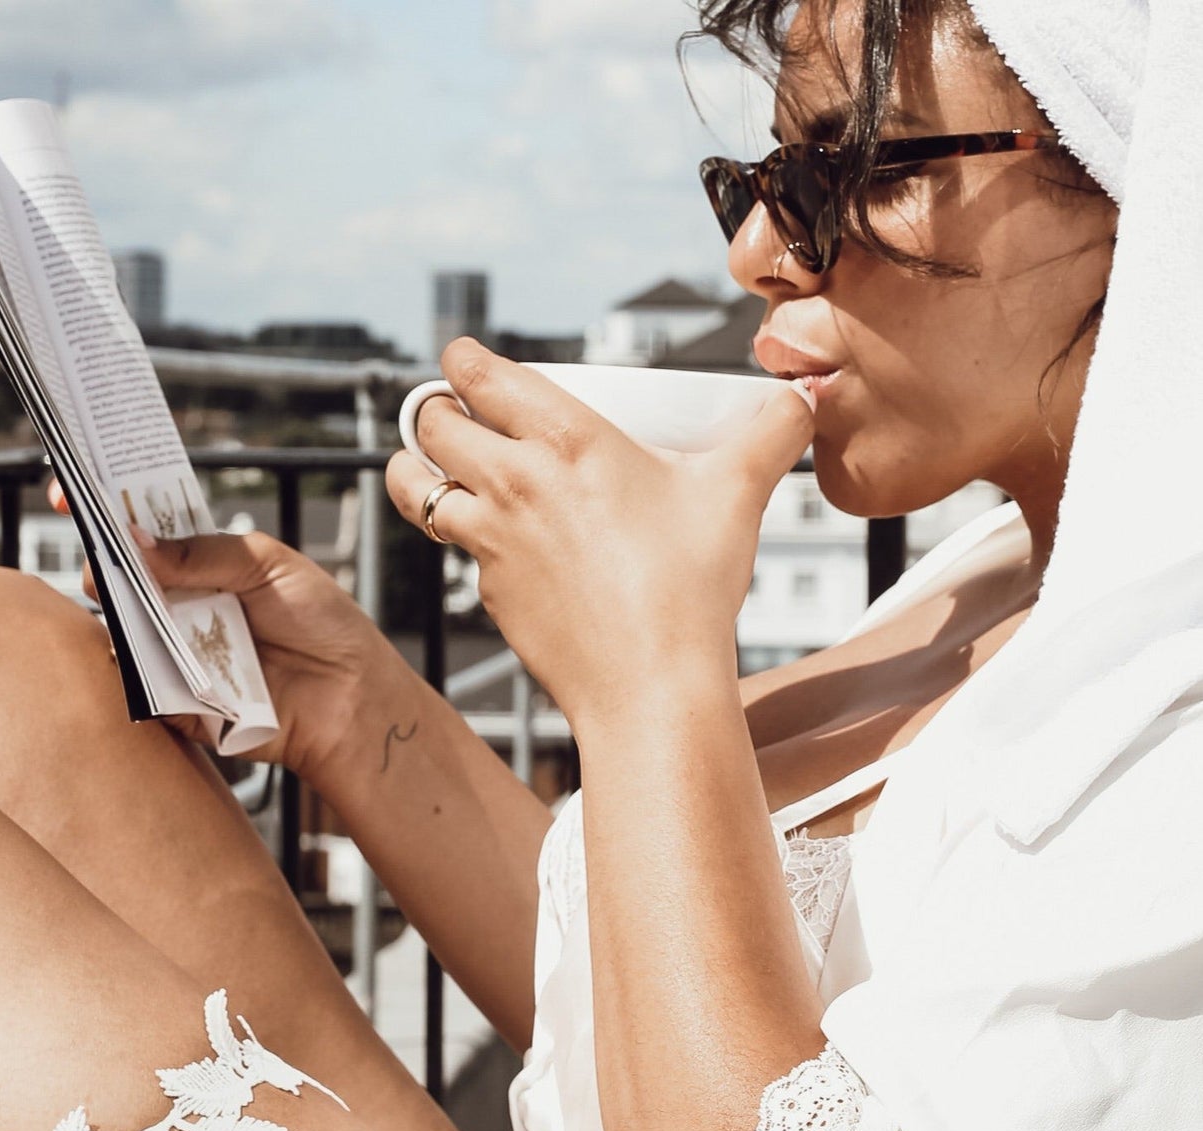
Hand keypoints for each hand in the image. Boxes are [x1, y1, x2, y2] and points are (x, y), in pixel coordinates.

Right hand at [46, 476, 388, 779]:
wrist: (349, 694)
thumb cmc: (320, 621)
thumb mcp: (268, 565)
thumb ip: (202, 552)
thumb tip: (134, 538)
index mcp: (200, 563)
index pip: (142, 528)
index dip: (105, 506)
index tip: (70, 487)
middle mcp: (178, 604)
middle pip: (118, 576)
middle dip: (100, 556)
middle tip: (101, 547)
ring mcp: (172, 651)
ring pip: (119, 627)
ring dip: (114, 609)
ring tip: (122, 592)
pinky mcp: (174, 700)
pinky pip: (138, 683)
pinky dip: (132, 665)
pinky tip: (140, 649)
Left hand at [384, 339, 813, 730]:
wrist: (649, 685)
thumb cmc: (688, 587)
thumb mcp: (737, 494)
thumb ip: (771, 435)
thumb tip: (801, 399)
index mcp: (563, 439)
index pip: (478, 375)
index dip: (462, 360)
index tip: (463, 359)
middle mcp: (511, 482)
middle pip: (431, 423)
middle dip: (432, 409)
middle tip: (450, 411)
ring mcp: (491, 541)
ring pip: (414, 488)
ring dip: (414, 470)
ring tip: (431, 468)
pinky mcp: (488, 593)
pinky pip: (459, 554)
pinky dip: (467, 541)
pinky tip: (498, 547)